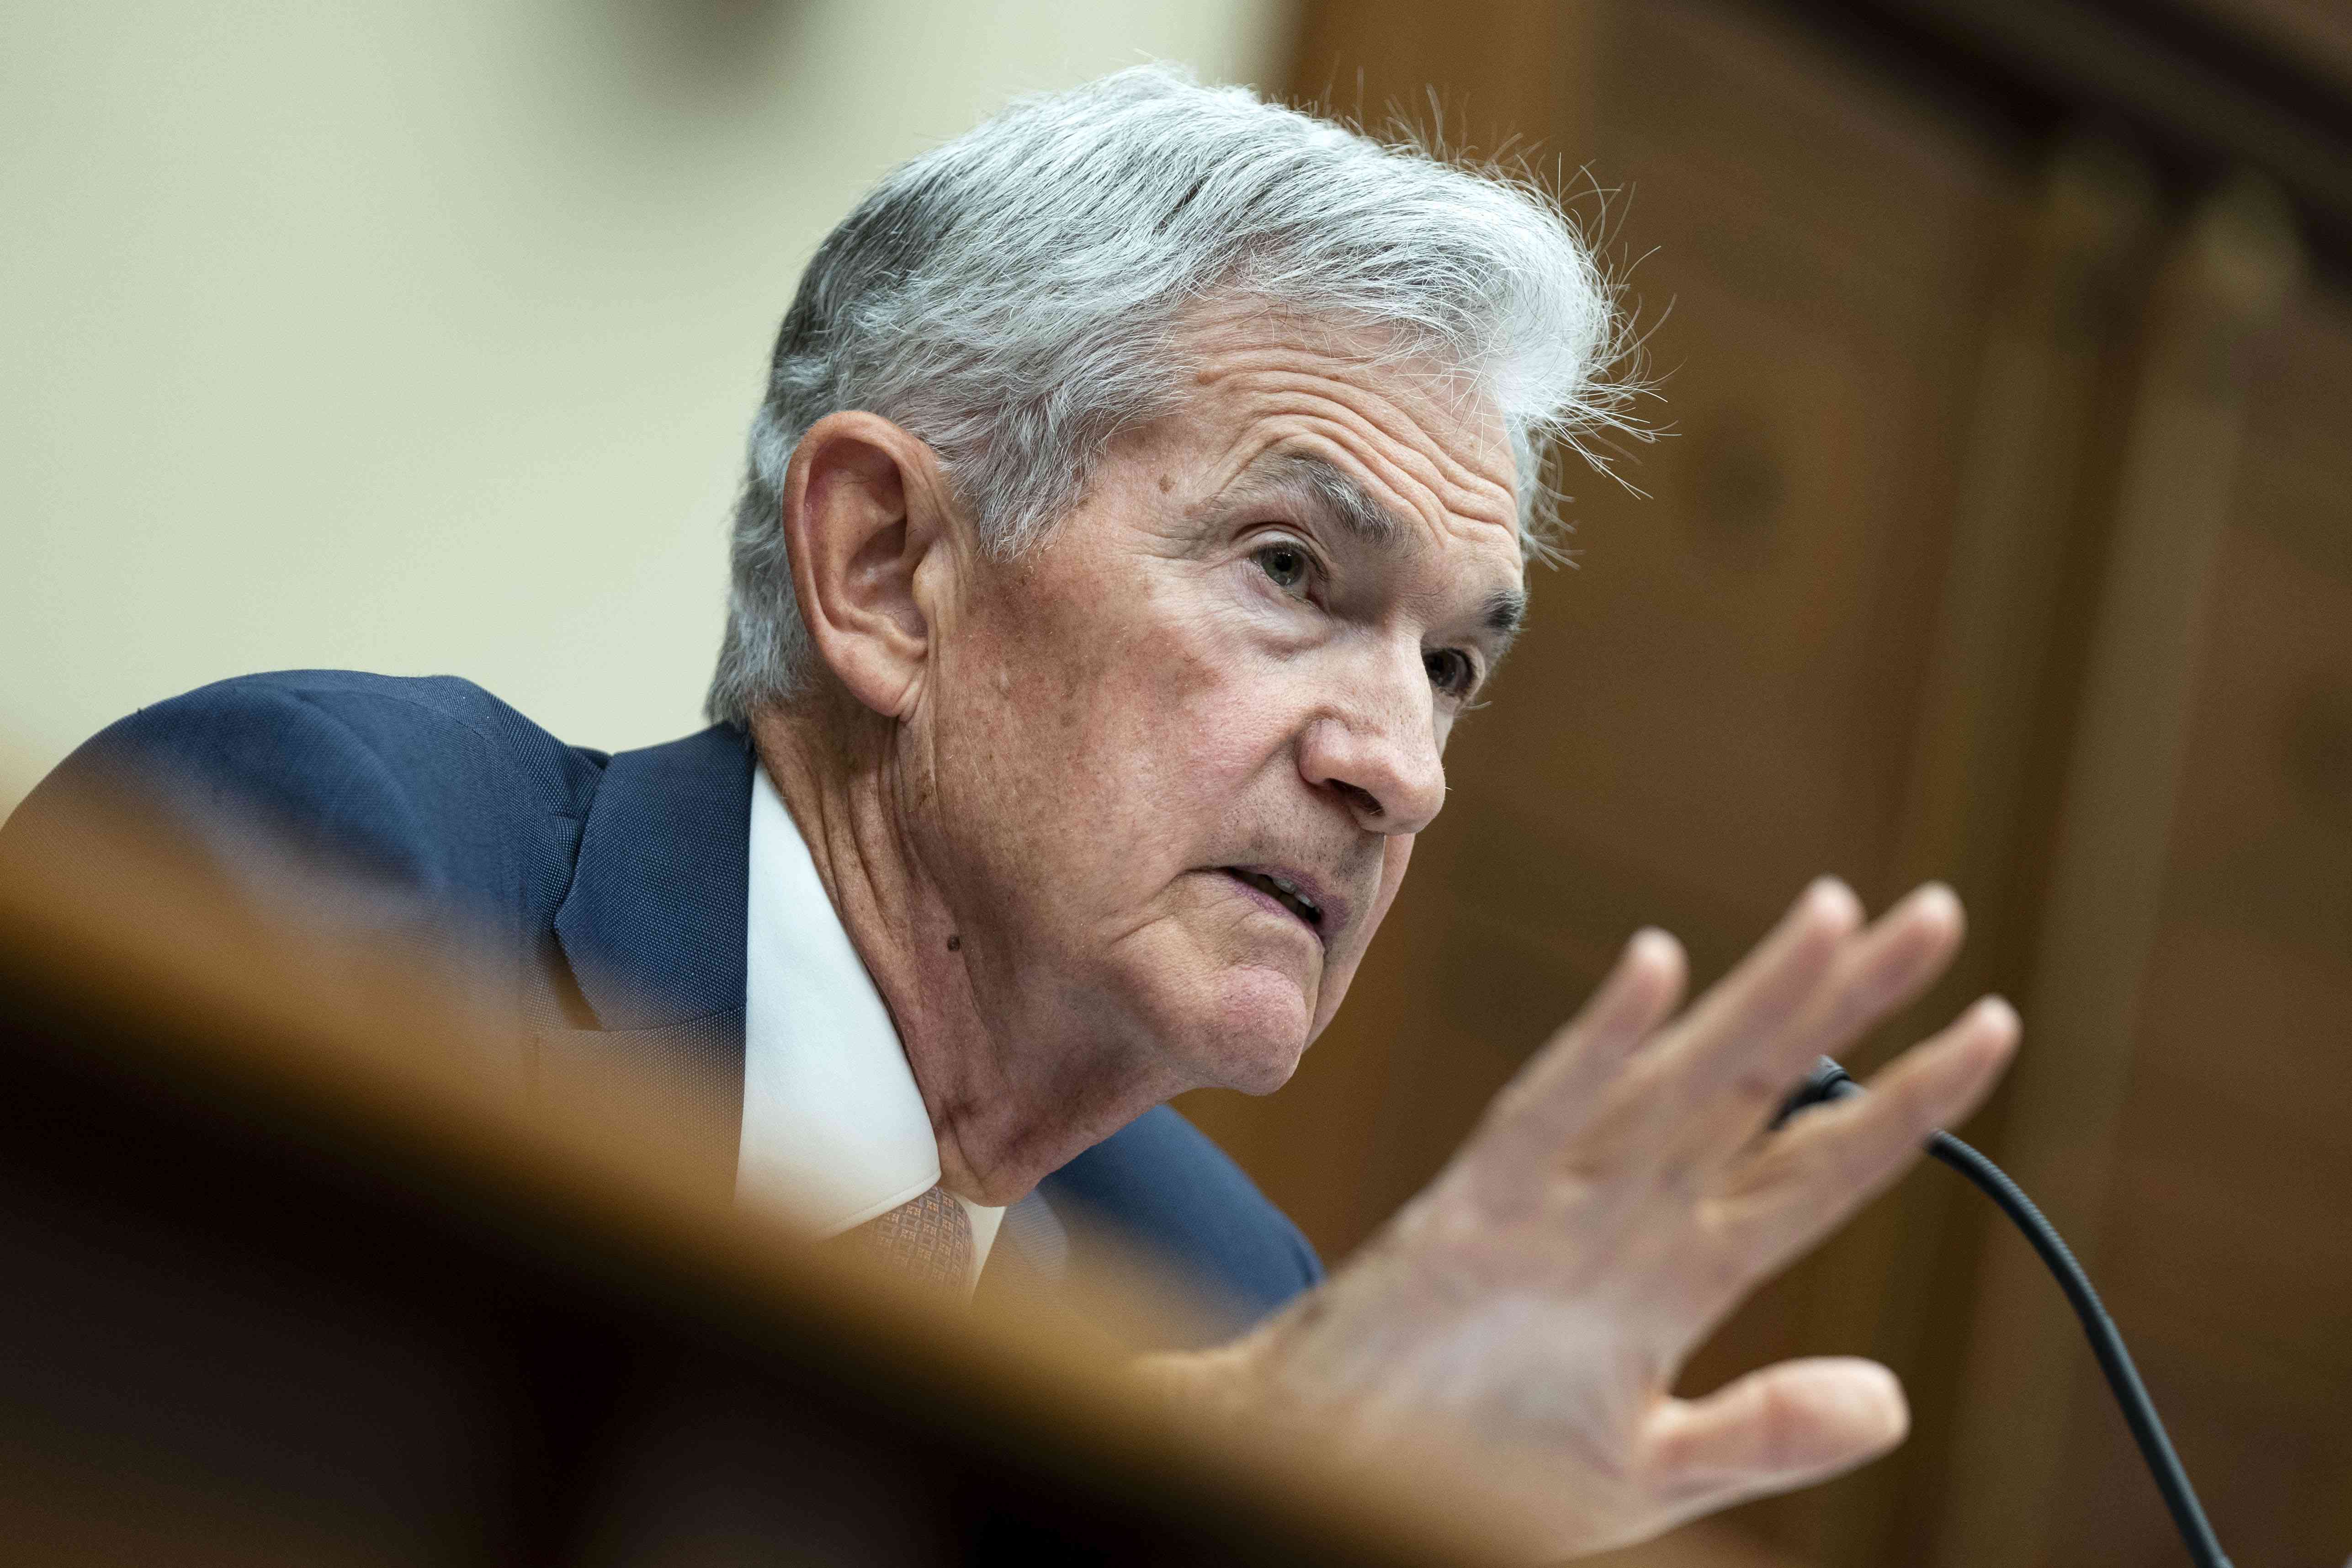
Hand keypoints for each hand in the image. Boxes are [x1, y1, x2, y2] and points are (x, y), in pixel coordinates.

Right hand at [1196, 878, 2017, 1557]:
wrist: (1325, 1485)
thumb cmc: (1468, 1470)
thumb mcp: (1645, 1468)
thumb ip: (1760, 1431)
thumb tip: (1892, 1398)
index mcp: (1677, 1279)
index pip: (1815, 1173)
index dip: (1907, 1105)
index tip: (1993, 1027)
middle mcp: (1626, 1222)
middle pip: (1760, 1095)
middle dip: (1847, 1004)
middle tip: (1937, 914)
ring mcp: (1547, 1211)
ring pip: (1673, 1085)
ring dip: (1756, 1004)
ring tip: (1834, 917)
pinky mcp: (1465, 1221)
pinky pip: (1541, 1121)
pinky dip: (1594, 1047)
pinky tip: (1654, 972)